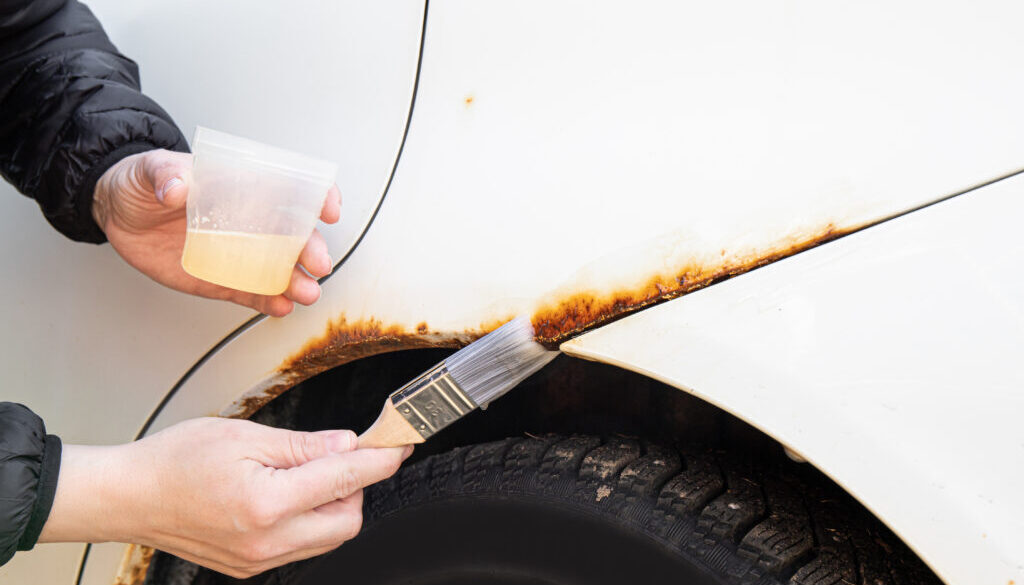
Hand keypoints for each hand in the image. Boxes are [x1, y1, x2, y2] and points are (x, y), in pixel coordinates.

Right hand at [39, 418, 410, 577]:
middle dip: (355, 487)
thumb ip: (305, 446)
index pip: (344, 480)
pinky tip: (288, 495)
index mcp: (266, 503)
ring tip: (305, 473)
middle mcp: (266, 542)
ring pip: (327, 538)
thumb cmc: (176, 460)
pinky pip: (301, 547)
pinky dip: (309, 520)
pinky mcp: (251, 567)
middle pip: (346, 521)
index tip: (398, 444)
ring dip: (332, 505)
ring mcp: (258, 561)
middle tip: (341, 457)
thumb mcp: (246, 437)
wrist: (130, 496)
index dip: (378, 459)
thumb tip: (349, 444)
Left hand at [92, 149, 341, 316]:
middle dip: (311, 249)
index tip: (327, 210)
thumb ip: (167, 175)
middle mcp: (249, 221)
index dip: (316, 197)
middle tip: (318, 264)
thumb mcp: (151, 168)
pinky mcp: (221, 279)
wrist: (118, 213)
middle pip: (292, 235)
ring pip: (278, 269)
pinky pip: (252, 293)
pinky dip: (269, 302)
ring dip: (297, 282)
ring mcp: (238, 252)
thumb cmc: (143, 181)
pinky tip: (282, 307)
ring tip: (306, 293)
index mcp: (241, 187)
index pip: (290, 188)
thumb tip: (177, 187)